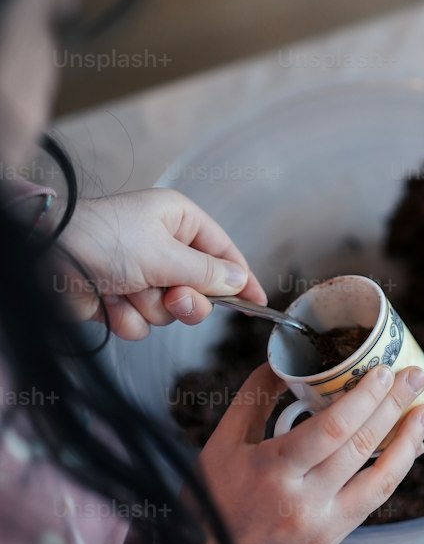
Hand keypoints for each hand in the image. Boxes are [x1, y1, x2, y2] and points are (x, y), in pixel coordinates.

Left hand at [53, 189, 265, 338]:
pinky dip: (127, 317)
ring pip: (169, 310)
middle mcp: (161, 246)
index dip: (240, 277)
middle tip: (173, 297)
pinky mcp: (119, 299)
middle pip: (198, 287)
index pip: (222, 250)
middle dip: (185, 299)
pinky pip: (142, 322)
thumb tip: (238, 280)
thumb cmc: (104, 240)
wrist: (44, 259)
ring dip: (150, 307)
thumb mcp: (164, 253)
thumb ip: (206, 272)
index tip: (258, 302)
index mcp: (177, 220)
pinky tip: (108, 303)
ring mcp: (139, 274)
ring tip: (127, 292)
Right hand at [185, 362, 423, 543]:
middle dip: (393, 408)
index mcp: (271, 470)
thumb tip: (286, 359)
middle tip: (415, 376)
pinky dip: (395, 469)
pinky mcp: (333, 537)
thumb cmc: (214, 495)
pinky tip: (408, 446)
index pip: (329, 430)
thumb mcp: (224, 441)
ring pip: (378, 479)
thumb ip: (255, 397)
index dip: (363, 399)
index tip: (383, 371)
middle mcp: (301, 500)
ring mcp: (321, 523)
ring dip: (407, 441)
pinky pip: (373, 499)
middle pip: (359, 448)